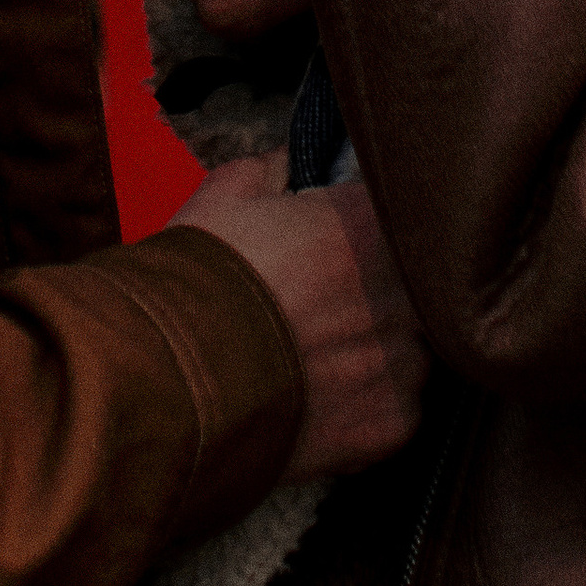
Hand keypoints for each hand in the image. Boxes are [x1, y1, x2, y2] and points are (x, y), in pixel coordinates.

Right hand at [170, 154, 430, 479]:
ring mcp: (402, 360)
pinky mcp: (393, 423)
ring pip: (413, 349)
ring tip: (321, 359)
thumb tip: (288, 162)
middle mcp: (401, 289)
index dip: (362, 231)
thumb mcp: (224, 197)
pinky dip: (369, 404)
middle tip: (324, 308)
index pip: (394, 215)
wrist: (172, 382)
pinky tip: (323, 400)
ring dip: (380, 350)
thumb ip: (272, 169)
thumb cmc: (196, 283)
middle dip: (376, 293)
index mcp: (369, 223)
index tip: (335, 247)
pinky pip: (401, 408)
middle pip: (412, 286)